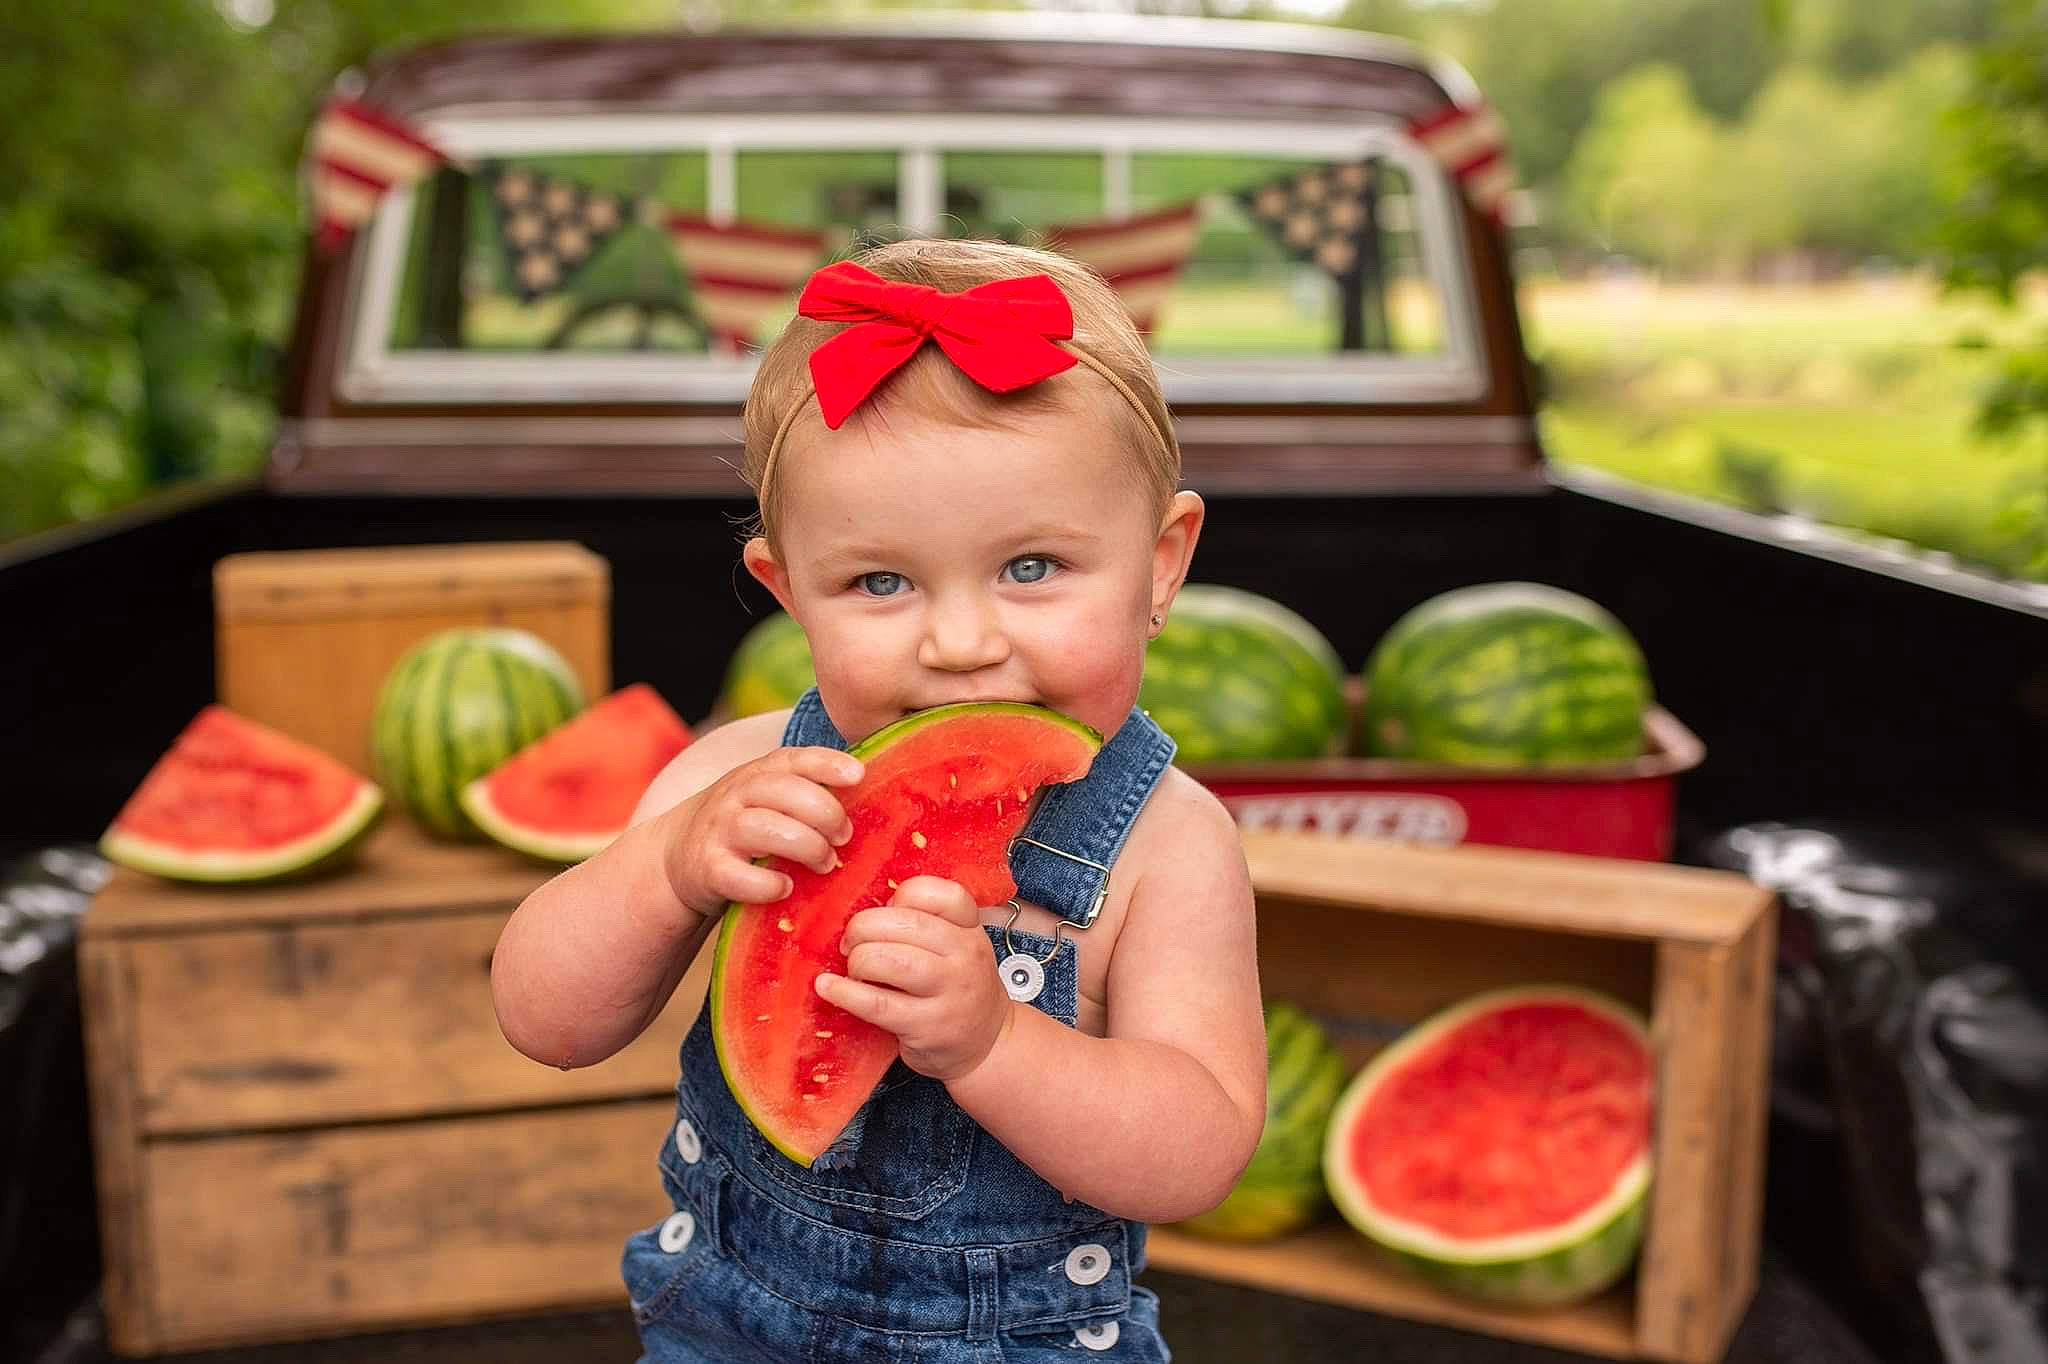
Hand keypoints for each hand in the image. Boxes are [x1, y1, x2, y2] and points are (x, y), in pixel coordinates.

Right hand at [661, 746, 861, 919]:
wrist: (675, 858)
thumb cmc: (744, 826)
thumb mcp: (768, 798)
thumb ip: (807, 790)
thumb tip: (878, 792)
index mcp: (757, 773)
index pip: (793, 758)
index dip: (827, 764)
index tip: (857, 775)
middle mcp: (735, 795)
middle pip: (784, 791)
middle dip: (825, 814)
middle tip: (845, 837)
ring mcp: (718, 831)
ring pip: (765, 829)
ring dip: (805, 846)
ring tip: (825, 864)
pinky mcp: (706, 869)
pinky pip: (738, 876)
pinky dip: (768, 884)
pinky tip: (786, 887)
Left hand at [816, 875, 1012, 1083]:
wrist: (986, 1044)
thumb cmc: (957, 989)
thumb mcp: (954, 948)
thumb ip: (922, 923)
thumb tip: (865, 917)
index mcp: (970, 929)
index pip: (941, 894)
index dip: (904, 894)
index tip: (887, 909)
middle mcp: (966, 956)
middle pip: (905, 923)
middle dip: (863, 928)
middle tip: (851, 942)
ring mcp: (949, 992)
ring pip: (889, 960)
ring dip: (858, 960)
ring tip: (854, 969)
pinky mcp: (927, 1027)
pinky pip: (877, 1003)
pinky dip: (845, 992)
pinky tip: (828, 987)